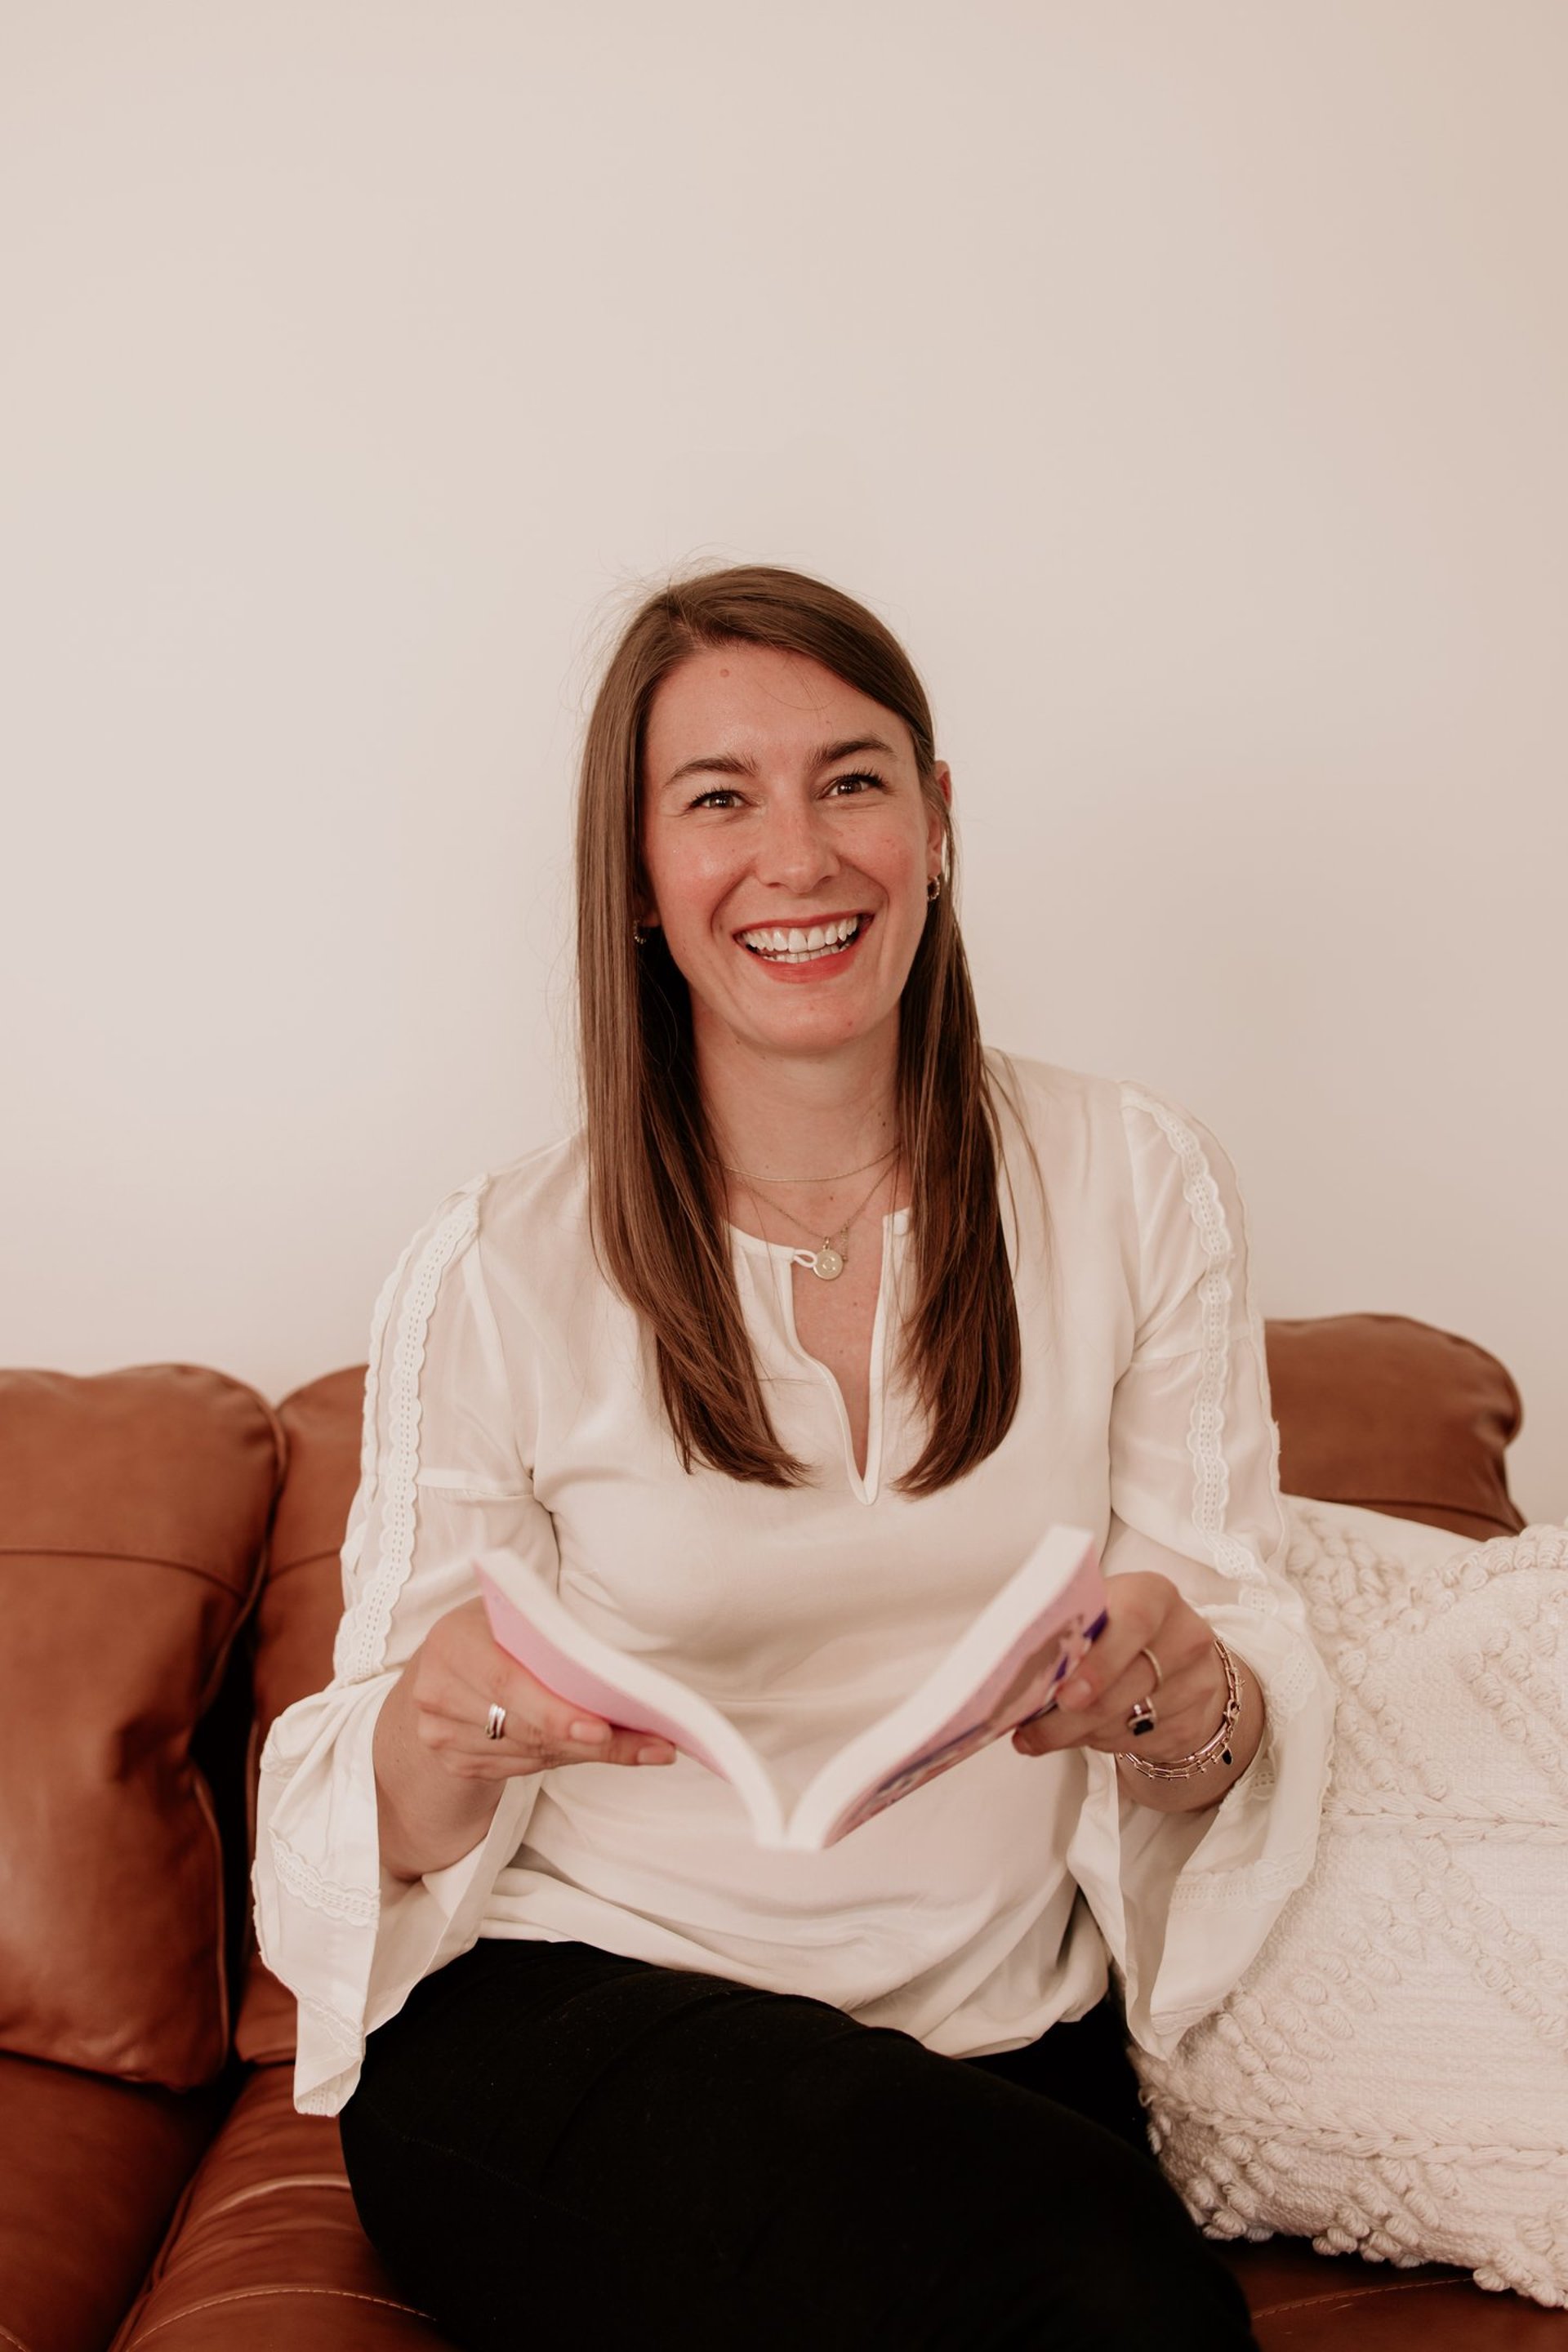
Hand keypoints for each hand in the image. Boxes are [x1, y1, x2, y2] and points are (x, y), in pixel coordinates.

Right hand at [396, 1597, 677, 1782]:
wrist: (440, 1666)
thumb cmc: (493, 1630)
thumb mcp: (512, 1614)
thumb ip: (548, 1635)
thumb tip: (617, 1671)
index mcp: (453, 1640)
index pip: (508, 1683)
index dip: (555, 1711)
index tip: (603, 1728)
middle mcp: (438, 1690)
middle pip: (526, 1727)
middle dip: (594, 1739)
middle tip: (652, 1746)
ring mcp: (441, 1733)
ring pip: (531, 1753)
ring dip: (589, 1753)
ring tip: (645, 1747)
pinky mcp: (456, 1762)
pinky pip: (523, 1768)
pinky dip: (566, 1759)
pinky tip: (598, 1749)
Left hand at [1011, 1572, 1225, 1765]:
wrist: (1179, 1658)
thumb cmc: (1120, 1629)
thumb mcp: (1100, 1611)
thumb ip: (1068, 1628)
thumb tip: (1012, 1666)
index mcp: (1153, 1595)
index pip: (1132, 1623)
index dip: (1098, 1663)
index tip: (1063, 1694)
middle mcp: (1184, 1636)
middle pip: (1126, 1686)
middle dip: (1069, 1717)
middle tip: (1029, 1733)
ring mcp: (1195, 1682)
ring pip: (1127, 1723)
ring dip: (1077, 1734)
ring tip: (1044, 1734)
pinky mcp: (1193, 1723)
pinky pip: (1138, 1744)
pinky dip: (1101, 1743)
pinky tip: (1084, 1733)